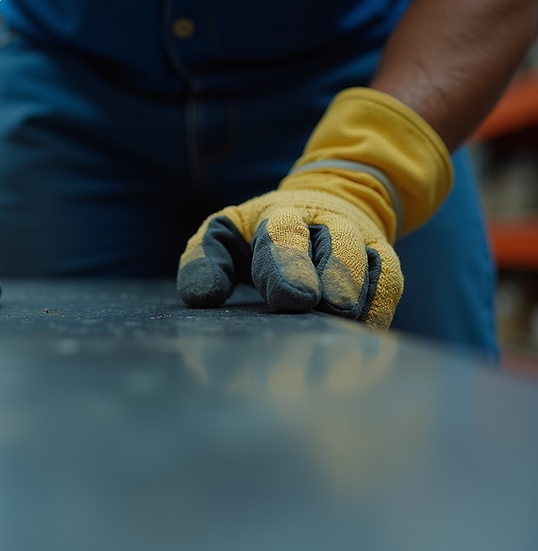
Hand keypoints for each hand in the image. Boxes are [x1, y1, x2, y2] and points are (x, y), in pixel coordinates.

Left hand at [177, 88, 452, 328]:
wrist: (322, 207)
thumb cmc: (258, 235)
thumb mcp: (222, 236)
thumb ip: (204, 261)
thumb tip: (202, 298)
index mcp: (280, 215)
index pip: (285, 234)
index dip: (289, 264)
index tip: (293, 299)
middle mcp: (326, 224)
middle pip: (338, 243)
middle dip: (334, 275)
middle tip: (321, 308)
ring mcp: (359, 242)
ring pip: (373, 261)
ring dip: (361, 295)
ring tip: (344, 328)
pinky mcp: (383, 263)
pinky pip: (390, 282)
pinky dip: (381, 307)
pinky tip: (365, 336)